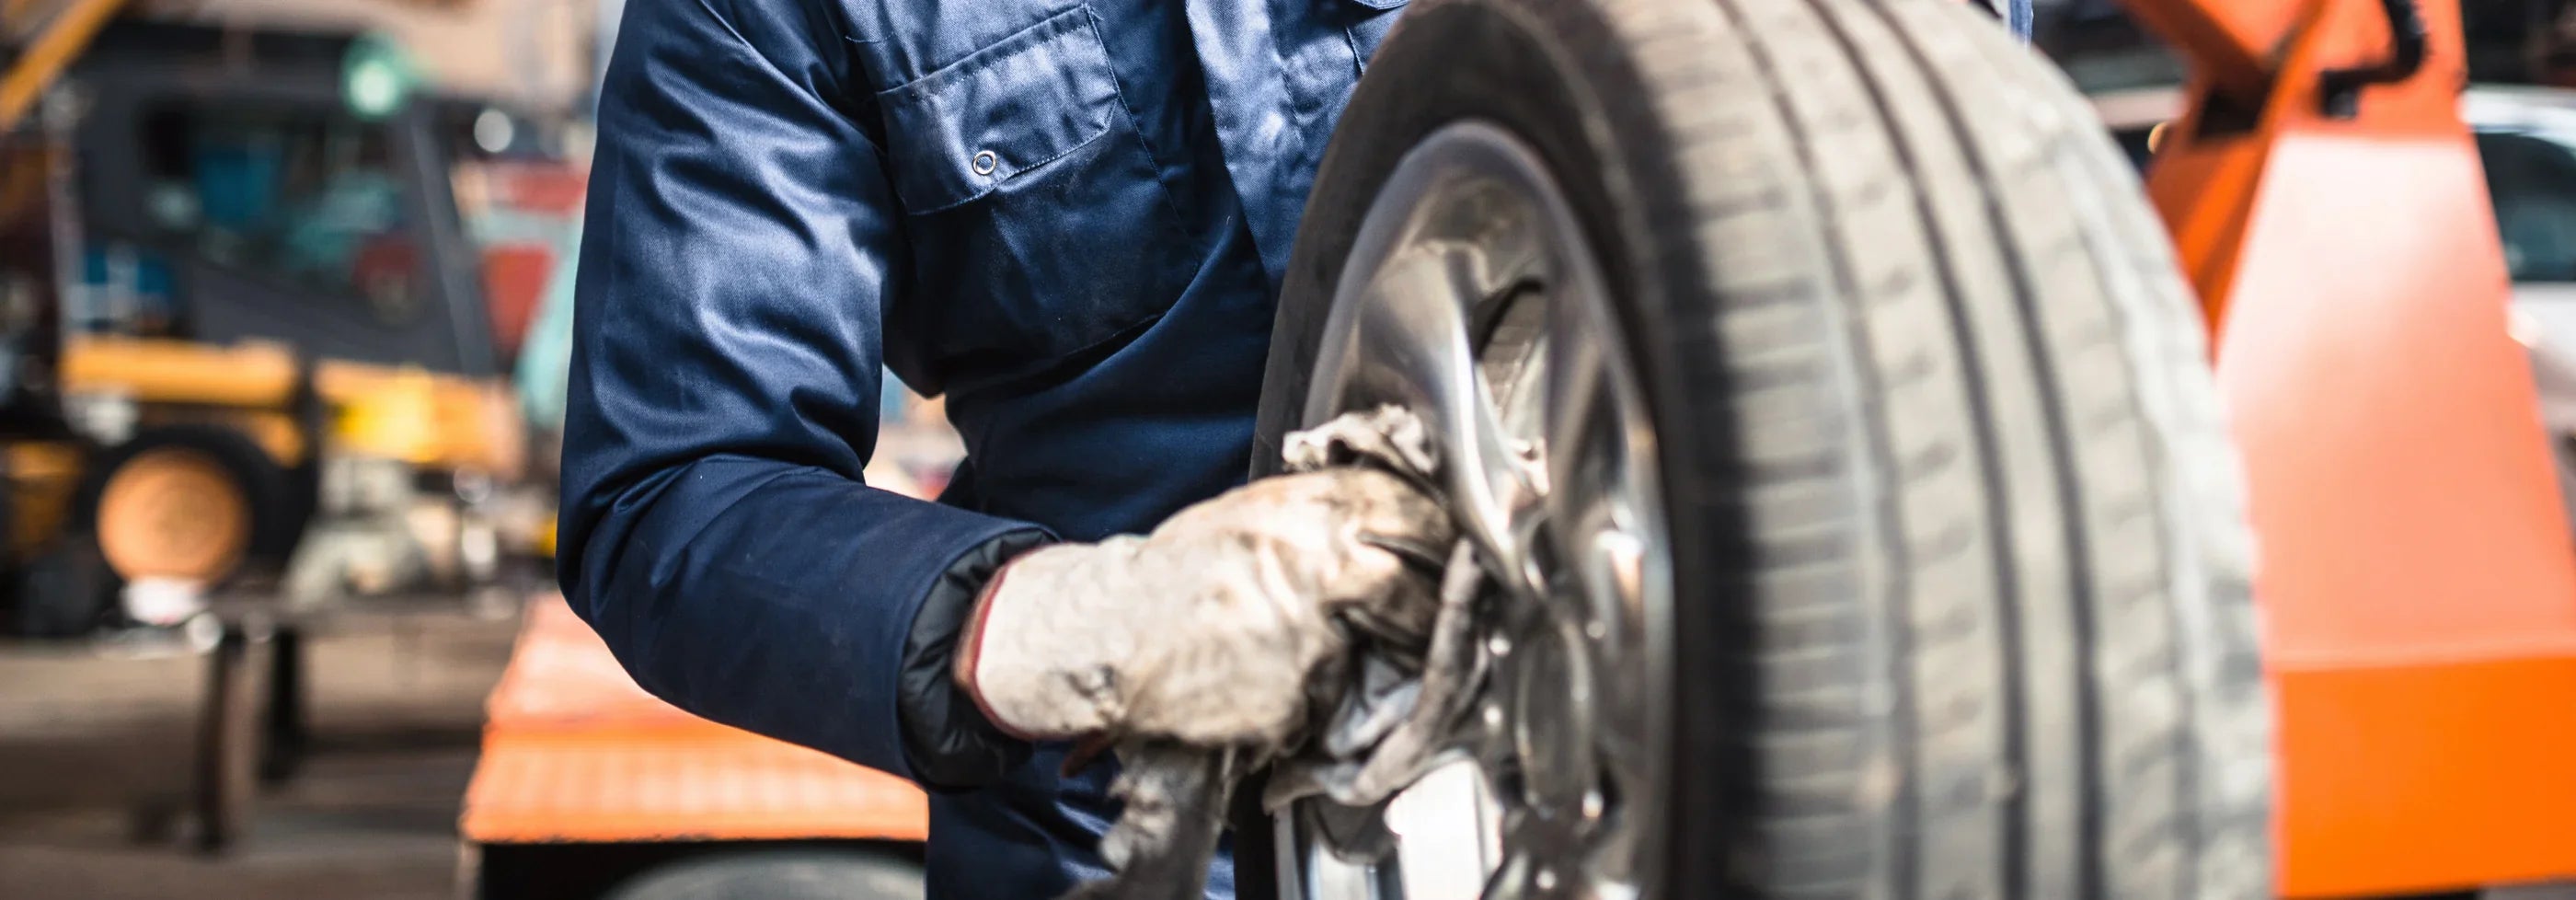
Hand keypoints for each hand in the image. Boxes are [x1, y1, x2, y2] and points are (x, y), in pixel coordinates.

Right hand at [956, 468, 1451, 747]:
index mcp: (1302, 508)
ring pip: (1391, 644)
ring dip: (1397, 654)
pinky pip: (1339, 696)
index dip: (1445, 538)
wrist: (1109, 630)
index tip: (1462, 556)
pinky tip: (1288, 683)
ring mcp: (1303, 627)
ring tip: (1362, 651)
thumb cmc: (1181, 578)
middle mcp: (1309, 558)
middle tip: (1445, 615)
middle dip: (1438, 603)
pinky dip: (1327, 697)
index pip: (1412, 512)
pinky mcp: (1291, 689)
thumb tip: (1407, 527)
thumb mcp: (1253, 520)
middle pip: (1418, 579)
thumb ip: (1325, 519)